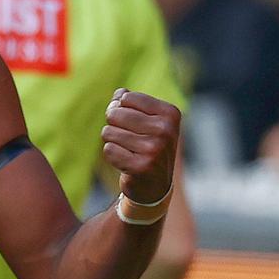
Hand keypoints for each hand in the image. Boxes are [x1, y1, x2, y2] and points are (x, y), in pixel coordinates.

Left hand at [101, 88, 179, 203]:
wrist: (155, 185)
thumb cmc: (147, 145)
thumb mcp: (146, 120)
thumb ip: (130, 102)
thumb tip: (119, 93)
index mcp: (170, 113)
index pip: (126, 97)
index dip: (121, 109)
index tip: (133, 123)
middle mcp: (166, 130)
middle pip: (115, 113)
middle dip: (114, 125)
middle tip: (128, 139)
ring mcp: (155, 149)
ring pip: (108, 132)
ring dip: (112, 141)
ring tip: (128, 151)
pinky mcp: (141, 167)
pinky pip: (108, 149)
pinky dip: (112, 155)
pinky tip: (126, 162)